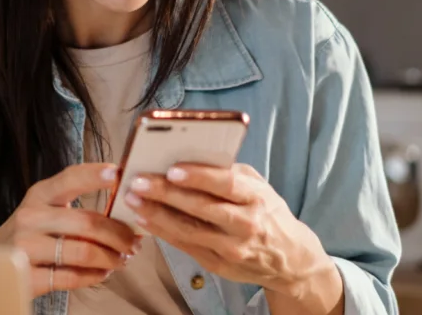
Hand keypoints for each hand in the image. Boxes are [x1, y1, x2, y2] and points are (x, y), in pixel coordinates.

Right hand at [0, 163, 140, 296]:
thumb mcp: (45, 208)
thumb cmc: (31, 232)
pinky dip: (94, 276)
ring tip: (122, 259)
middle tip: (134, 242)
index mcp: (39, 195)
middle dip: (119, 234)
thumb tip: (125, 204)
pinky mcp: (27, 276)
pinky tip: (102, 272)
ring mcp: (25, 248)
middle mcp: (30, 218)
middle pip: (87, 222)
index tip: (119, 174)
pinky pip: (72, 277)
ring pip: (83, 252)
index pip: (70, 178)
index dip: (95, 175)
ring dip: (111, 258)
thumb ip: (76, 203)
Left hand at [123, 163, 343, 314]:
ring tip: (132, 199)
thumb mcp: (258, 185)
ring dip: (156, 214)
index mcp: (257, 197)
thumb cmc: (267, 211)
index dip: (199, 177)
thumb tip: (189, 155)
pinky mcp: (219, 265)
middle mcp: (246, 224)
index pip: (227, 184)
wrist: (289, 258)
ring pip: (189, 230)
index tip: (172, 169)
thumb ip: (229, 172)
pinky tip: (144, 220)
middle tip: (138, 181)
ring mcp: (232, 248)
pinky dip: (162, 232)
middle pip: (201, 207)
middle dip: (166, 194)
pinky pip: (185, 246)